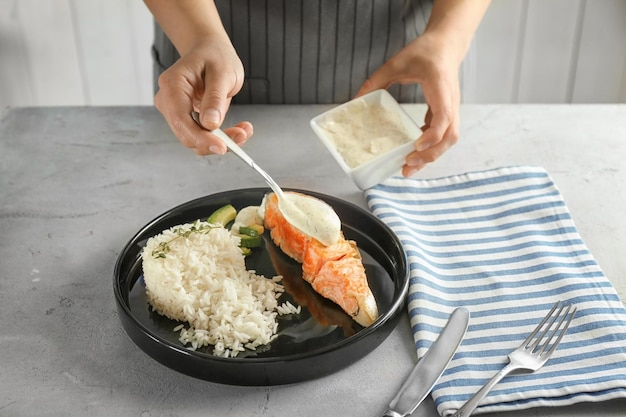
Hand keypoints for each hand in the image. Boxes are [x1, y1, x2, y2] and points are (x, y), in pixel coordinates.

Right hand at [153, 38, 252, 154]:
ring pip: (196, 139)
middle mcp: (168, 100)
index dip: (201, 138)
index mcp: (172, 85)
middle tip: (242, 135)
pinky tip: (238, 130)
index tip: (222, 147)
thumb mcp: (222, 73)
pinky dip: (221, 137)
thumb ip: (215, 98)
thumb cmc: (215, 56)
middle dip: (215, 141)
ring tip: (244, 130)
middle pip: (186, 134)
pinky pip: (202, 135)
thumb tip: (210, 124)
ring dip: (222, 140)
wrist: (211, 51)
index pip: (181, 120)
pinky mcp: (187, 119)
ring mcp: (176, 111)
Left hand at [356, 32, 460, 176]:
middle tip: (408, 165)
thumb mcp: (396, 62)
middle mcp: (451, 101)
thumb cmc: (424, 51)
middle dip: (431, 154)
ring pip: (450, 139)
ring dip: (432, 155)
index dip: (432, 135)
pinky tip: (413, 152)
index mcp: (440, 87)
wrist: (446, 45)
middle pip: (450, 136)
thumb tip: (354, 100)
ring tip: (409, 167)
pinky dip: (431, 147)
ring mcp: (452, 108)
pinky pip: (443, 135)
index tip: (416, 146)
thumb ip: (376, 80)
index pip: (444, 117)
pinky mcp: (447, 112)